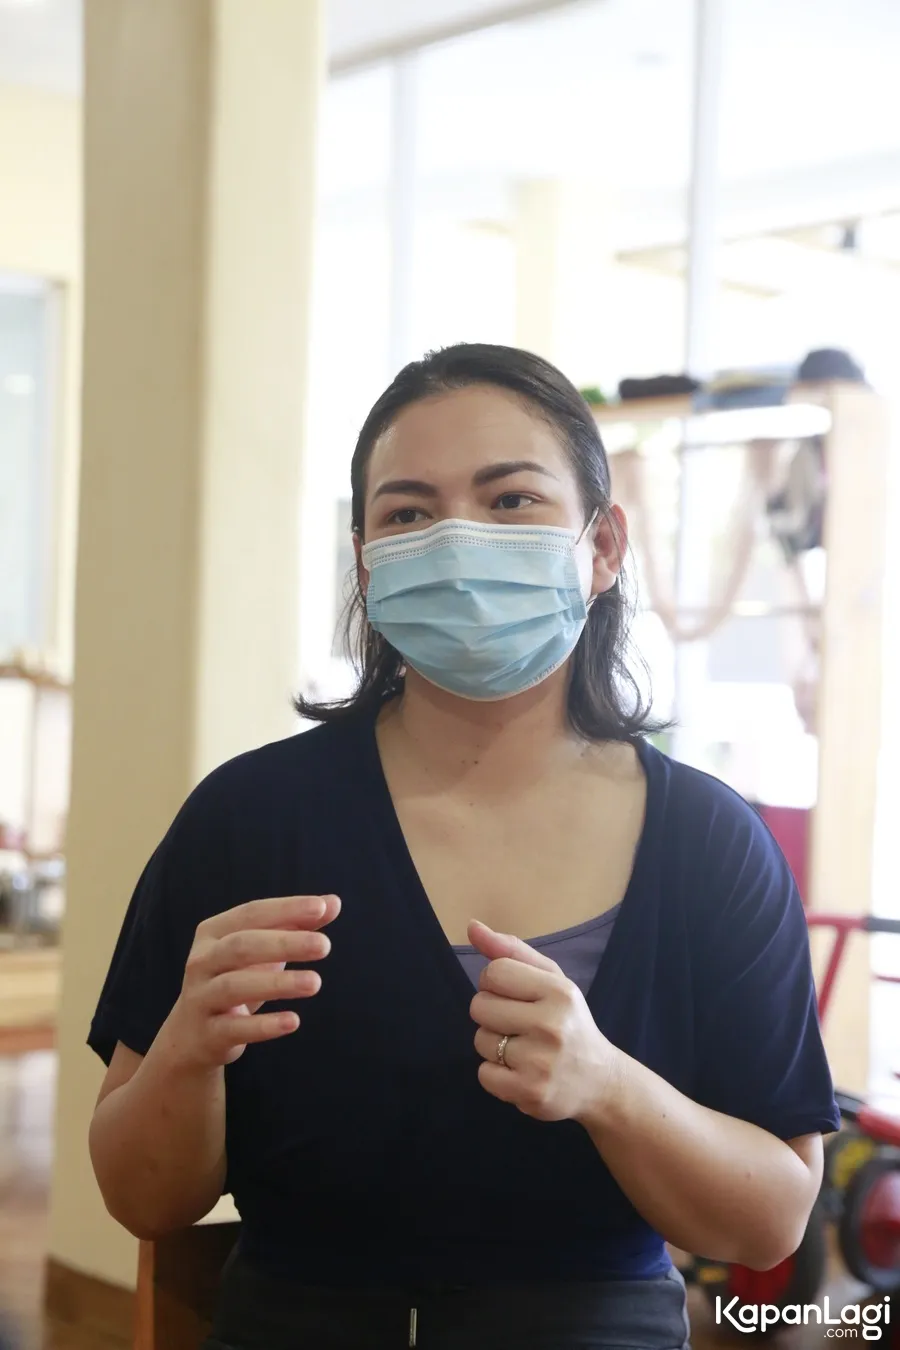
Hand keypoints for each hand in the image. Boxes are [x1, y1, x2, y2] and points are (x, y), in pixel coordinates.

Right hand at [168, 894, 340, 1068]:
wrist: (193, 1034)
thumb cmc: (235, 979)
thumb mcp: (262, 950)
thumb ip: (295, 925)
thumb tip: (333, 903)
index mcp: (214, 932)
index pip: (252, 913)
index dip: (286, 909)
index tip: (322, 907)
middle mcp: (202, 961)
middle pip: (242, 946)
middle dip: (284, 943)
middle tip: (324, 946)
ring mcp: (201, 997)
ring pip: (235, 986)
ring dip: (277, 984)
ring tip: (315, 982)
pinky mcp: (208, 1033)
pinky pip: (235, 1028)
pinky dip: (264, 1026)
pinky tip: (293, 1021)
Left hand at [467, 919, 620, 1123]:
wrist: (600, 1081)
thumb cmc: (569, 1022)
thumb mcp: (552, 979)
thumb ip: (511, 951)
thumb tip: (472, 926)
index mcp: (559, 991)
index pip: (494, 972)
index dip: (494, 983)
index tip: (512, 995)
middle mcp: (551, 1025)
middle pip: (480, 1006)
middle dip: (491, 1014)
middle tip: (519, 1024)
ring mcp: (540, 1062)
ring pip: (480, 1040)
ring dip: (493, 1044)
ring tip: (522, 1049)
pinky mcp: (530, 1092)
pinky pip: (484, 1074)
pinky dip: (495, 1074)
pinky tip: (520, 1072)